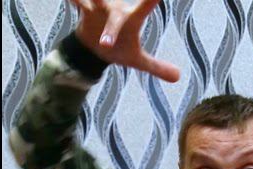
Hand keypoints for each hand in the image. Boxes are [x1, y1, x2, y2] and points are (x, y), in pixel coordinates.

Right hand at [66, 0, 180, 82]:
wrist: (95, 44)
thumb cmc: (120, 48)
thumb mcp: (137, 60)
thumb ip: (157, 66)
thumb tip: (178, 77)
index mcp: (130, 20)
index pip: (145, 8)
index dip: (151, 0)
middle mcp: (115, 10)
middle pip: (114, 16)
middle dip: (110, 29)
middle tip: (107, 43)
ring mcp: (99, 9)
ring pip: (96, 0)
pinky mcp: (84, 10)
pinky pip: (78, 2)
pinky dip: (74, 0)